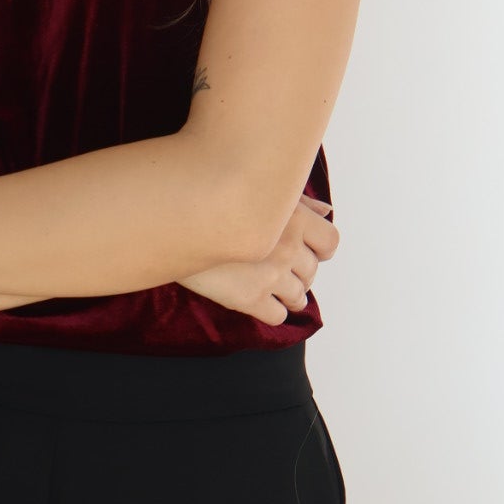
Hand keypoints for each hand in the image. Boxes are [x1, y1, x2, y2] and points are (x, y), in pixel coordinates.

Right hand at [178, 192, 338, 323]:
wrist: (172, 215)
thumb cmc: (216, 191)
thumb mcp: (261, 187)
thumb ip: (300, 200)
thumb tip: (328, 211)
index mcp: (296, 218)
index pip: (331, 242)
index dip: (321, 249)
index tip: (307, 250)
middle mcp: (288, 247)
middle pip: (312, 271)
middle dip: (300, 272)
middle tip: (279, 268)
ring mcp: (270, 275)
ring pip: (299, 296)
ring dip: (290, 294)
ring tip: (272, 286)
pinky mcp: (249, 298)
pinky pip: (278, 315)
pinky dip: (273, 311)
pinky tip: (259, 301)